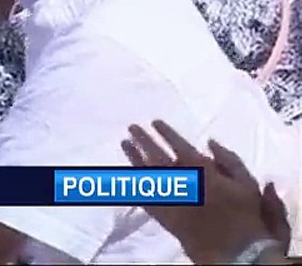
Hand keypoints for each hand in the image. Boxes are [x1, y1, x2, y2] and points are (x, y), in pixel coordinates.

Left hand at [121, 120, 289, 262]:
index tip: (154, 122)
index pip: (177, 144)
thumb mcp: (247, 183)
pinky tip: (126, 174)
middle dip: (143, 139)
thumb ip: (229, 160)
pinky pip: (143, 195)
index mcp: (200, 169)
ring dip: (134, 156)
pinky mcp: (161, 213)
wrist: (233, 249)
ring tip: (124, 143)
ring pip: (145, 171)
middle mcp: (179, 179)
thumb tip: (210, 141)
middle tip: (132, 127)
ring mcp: (167, 196)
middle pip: (156, 154)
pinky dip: (133, 183)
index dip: (165, 132)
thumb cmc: (244, 215)